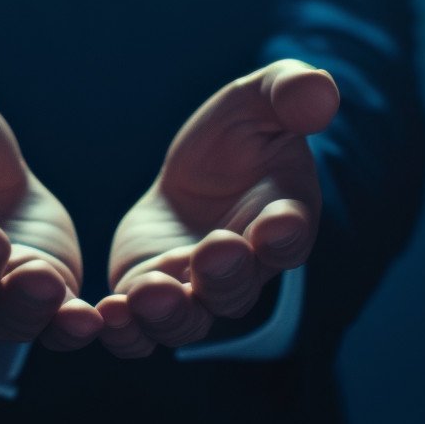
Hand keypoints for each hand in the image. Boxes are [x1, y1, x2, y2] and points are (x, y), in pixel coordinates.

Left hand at [96, 59, 339, 357]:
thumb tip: (320, 92)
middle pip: (236, 289)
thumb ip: (290, 93)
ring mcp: (193, 292)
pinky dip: (125, 331)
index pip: (290, 237)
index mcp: (282, 222)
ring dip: (169, 314)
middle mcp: (243, 271)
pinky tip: (104, 315)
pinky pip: (139, 328)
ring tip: (149, 294)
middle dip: (225, 273)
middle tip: (213, 251)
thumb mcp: (260, 100)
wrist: (192, 175)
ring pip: (187, 321)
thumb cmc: (238, 136)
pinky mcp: (147, 298)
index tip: (279, 223)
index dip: (286, 233)